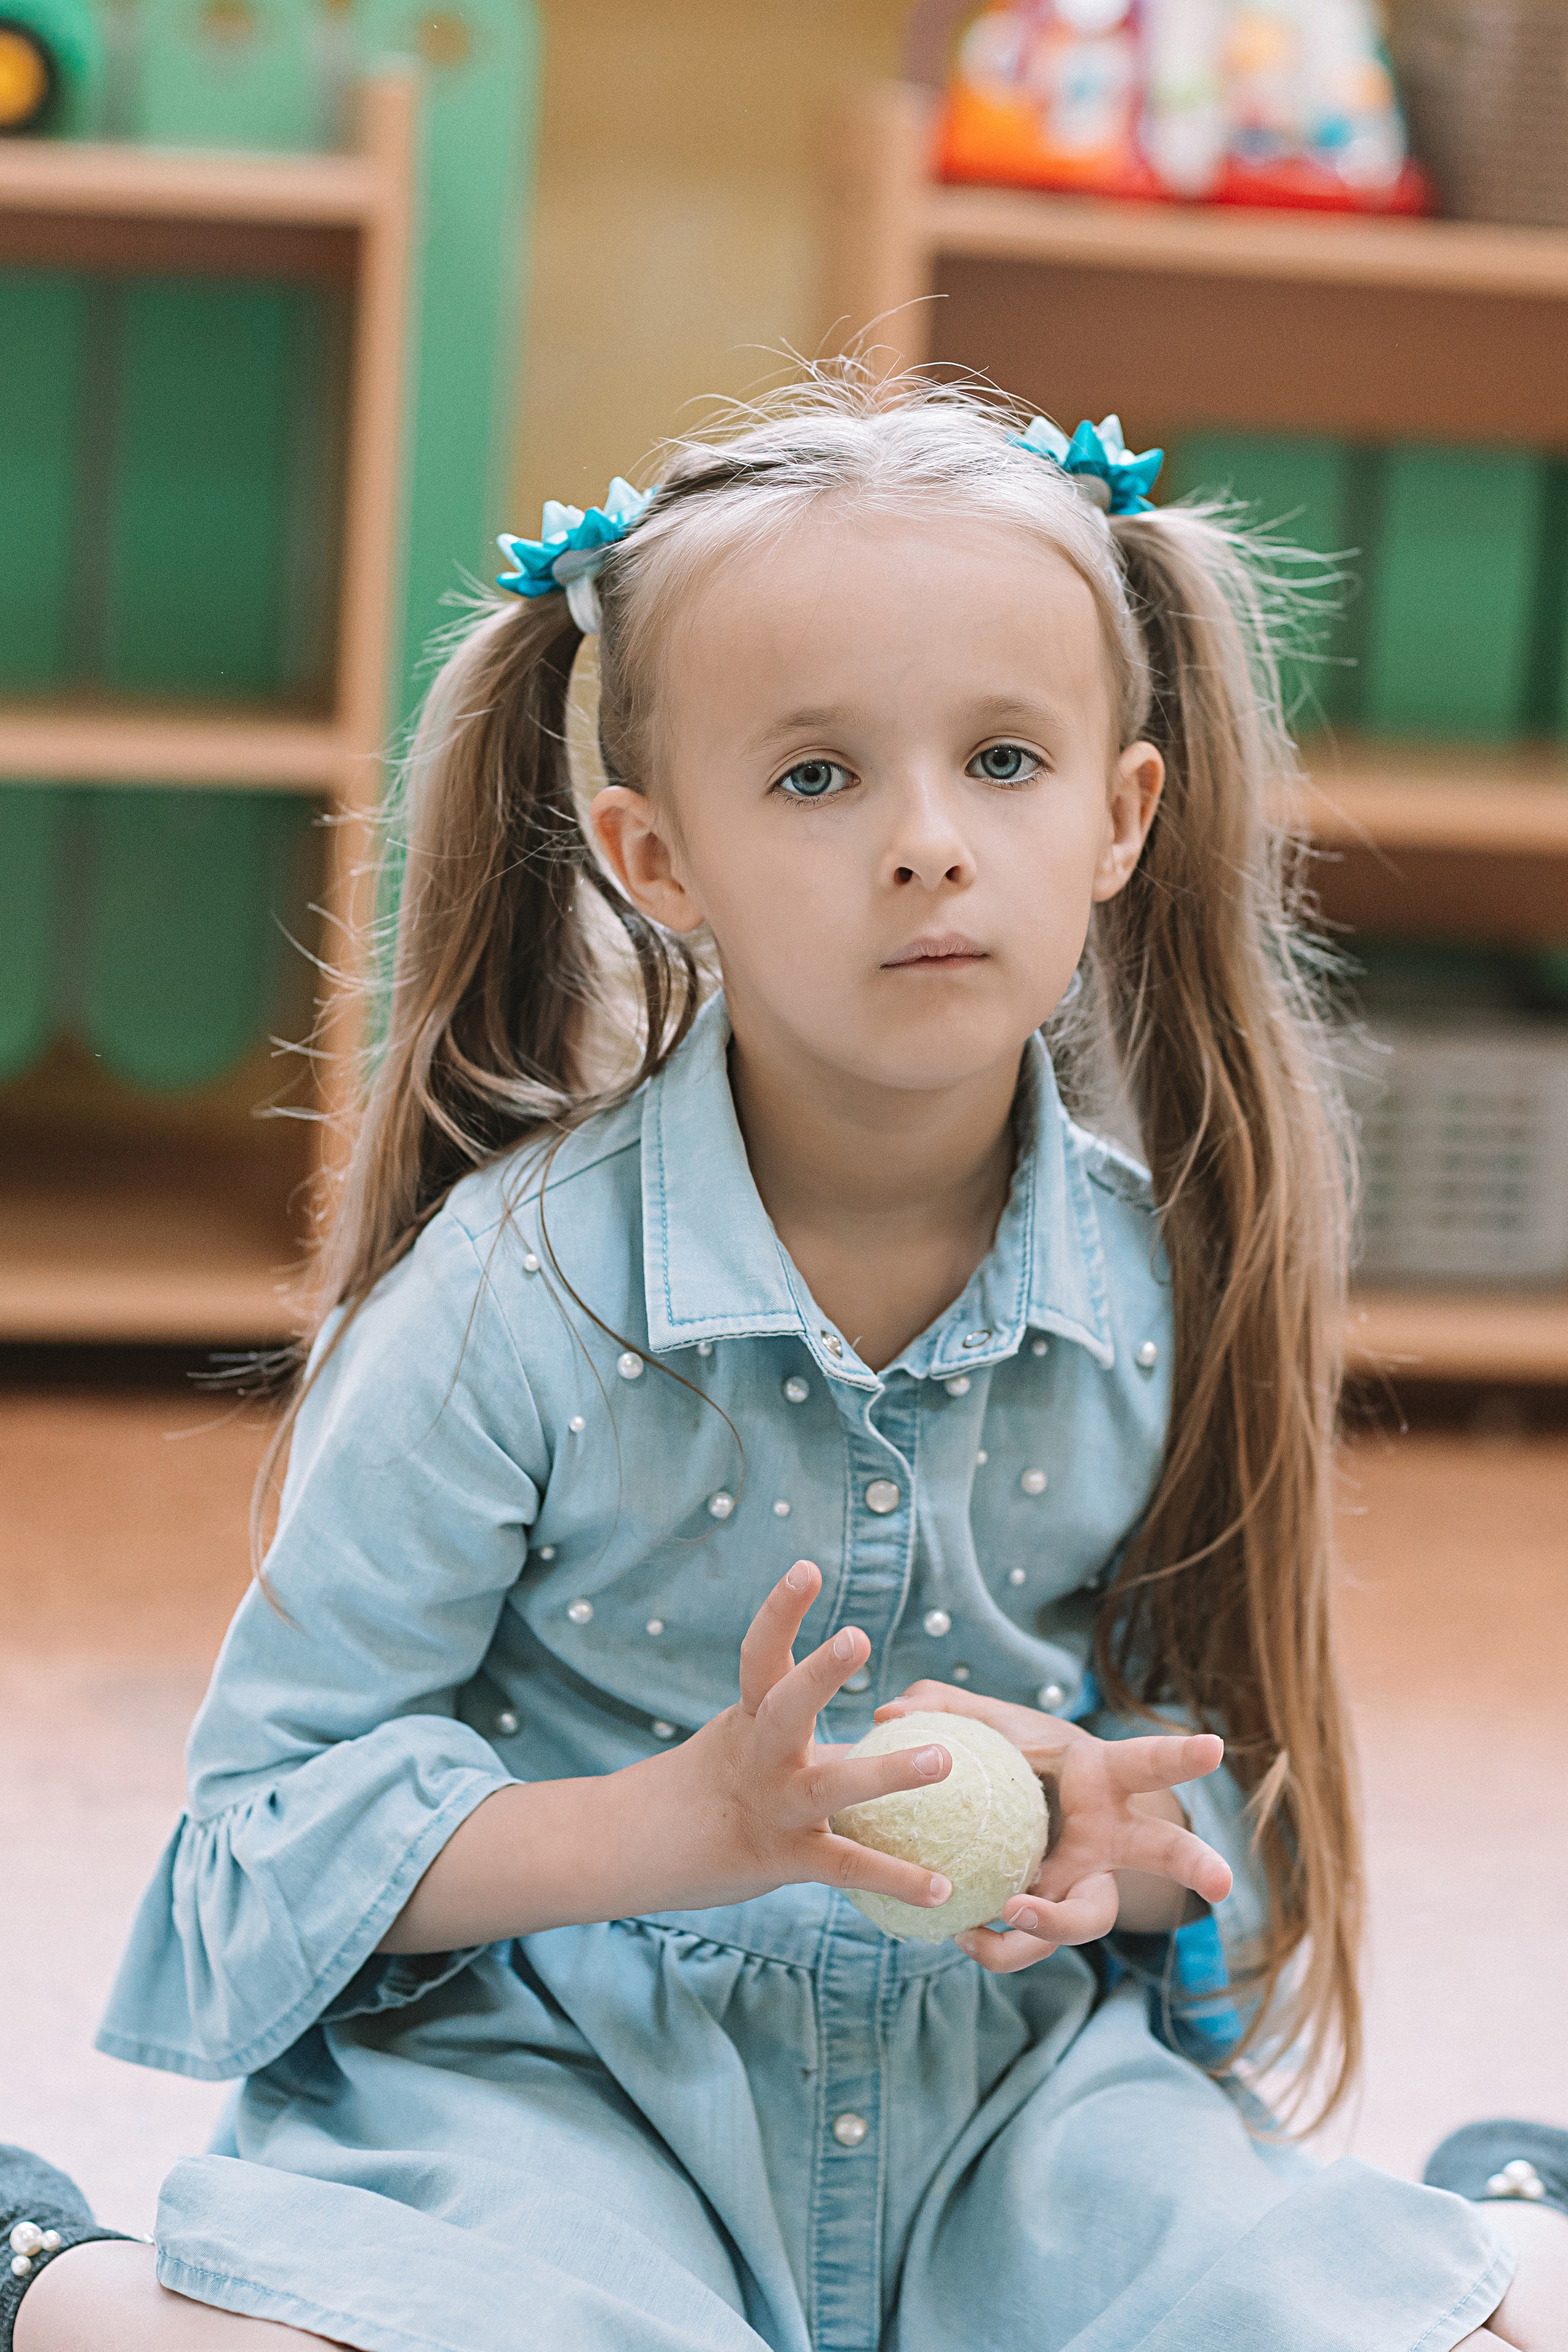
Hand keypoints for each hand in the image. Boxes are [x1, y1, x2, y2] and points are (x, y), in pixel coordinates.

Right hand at [646, 1563, 962, 1915]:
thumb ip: (801, 1732)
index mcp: (748, 1719)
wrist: (633, 1850)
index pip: (760, 1654)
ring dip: (887, 1772)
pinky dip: (898, 1878)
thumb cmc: (706, 1790)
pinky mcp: (783, 1860)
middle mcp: (758, 1756)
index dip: (781, 1610)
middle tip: (856, 1637)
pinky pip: (847, 1867)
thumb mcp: (743, 1744)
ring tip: (943, 1758)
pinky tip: (944, 1890)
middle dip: (818, 1671)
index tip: (807, 1568)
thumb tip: (872, 1726)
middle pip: (784, 1706)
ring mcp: (772, 1808)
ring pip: (829, 1787)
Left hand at [876, 1682, 1232, 1973]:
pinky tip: (961, 1934)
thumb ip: (946, 1711)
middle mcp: (1112, 1841)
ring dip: (1052, 1926)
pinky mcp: (1052, 1922)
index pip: (1149, 1763)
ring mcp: (1087, 1887)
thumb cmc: (1017, 1761)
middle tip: (1222, 1883)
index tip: (1216, 1747)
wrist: (1017, 1824)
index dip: (1182, 1757)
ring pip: (1086, 1920)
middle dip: (1194, 1865)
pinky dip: (997, 1944)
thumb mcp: (992, 1727)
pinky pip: (1029, 1945)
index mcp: (1106, 1780)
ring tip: (1013, 1915)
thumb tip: (886, 1712)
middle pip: (1164, 1856)